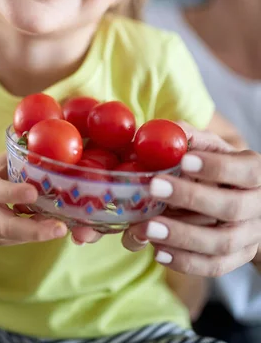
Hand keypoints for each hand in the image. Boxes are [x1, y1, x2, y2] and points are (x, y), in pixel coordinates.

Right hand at [0, 153, 67, 245]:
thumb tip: (36, 137)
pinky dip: (42, 233)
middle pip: (8, 226)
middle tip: (60, 228)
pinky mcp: (5, 241)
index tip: (32, 192)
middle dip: (34, 230)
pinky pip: (24, 238)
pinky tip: (62, 228)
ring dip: (42, 234)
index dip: (12, 192)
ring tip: (64, 230)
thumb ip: (12, 157)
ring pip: (18, 237)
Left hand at [123, 124, 260, 276]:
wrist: (237, 197)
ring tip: (146, 228)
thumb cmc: (218, 166)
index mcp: (255, 173)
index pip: (245, 171)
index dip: (215, 168)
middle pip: (232, 208)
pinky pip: (214, 266)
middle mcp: (259, 207)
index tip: (183, 161)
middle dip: (191, 198)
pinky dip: (185, 262)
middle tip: (154, 188)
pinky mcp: (237, 258)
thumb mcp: (210, 148)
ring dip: (181, 237)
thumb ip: (191, 138)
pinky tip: (158, 251)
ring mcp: (250, 236)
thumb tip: (167, 130)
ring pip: (222, 243)